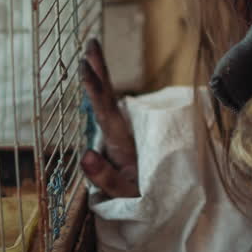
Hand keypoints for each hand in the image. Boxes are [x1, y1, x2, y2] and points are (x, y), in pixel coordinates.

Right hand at [80, 38, 138, 197]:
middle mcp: (123, 134)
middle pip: (108, 97)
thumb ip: (105, 176)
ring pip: (109, 100)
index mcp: (122, 143)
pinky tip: (96, 78)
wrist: (166, 207)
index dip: (95, 88)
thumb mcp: (126, 194)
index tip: (85, 66)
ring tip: (89, 53)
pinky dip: (102, 92)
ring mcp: (122, 136)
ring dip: (100, 76)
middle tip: (90, 43)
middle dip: (99, 70)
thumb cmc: (144, 200)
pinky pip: (109, 111)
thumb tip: (84, 152)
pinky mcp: (121, 140)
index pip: (105, 110)